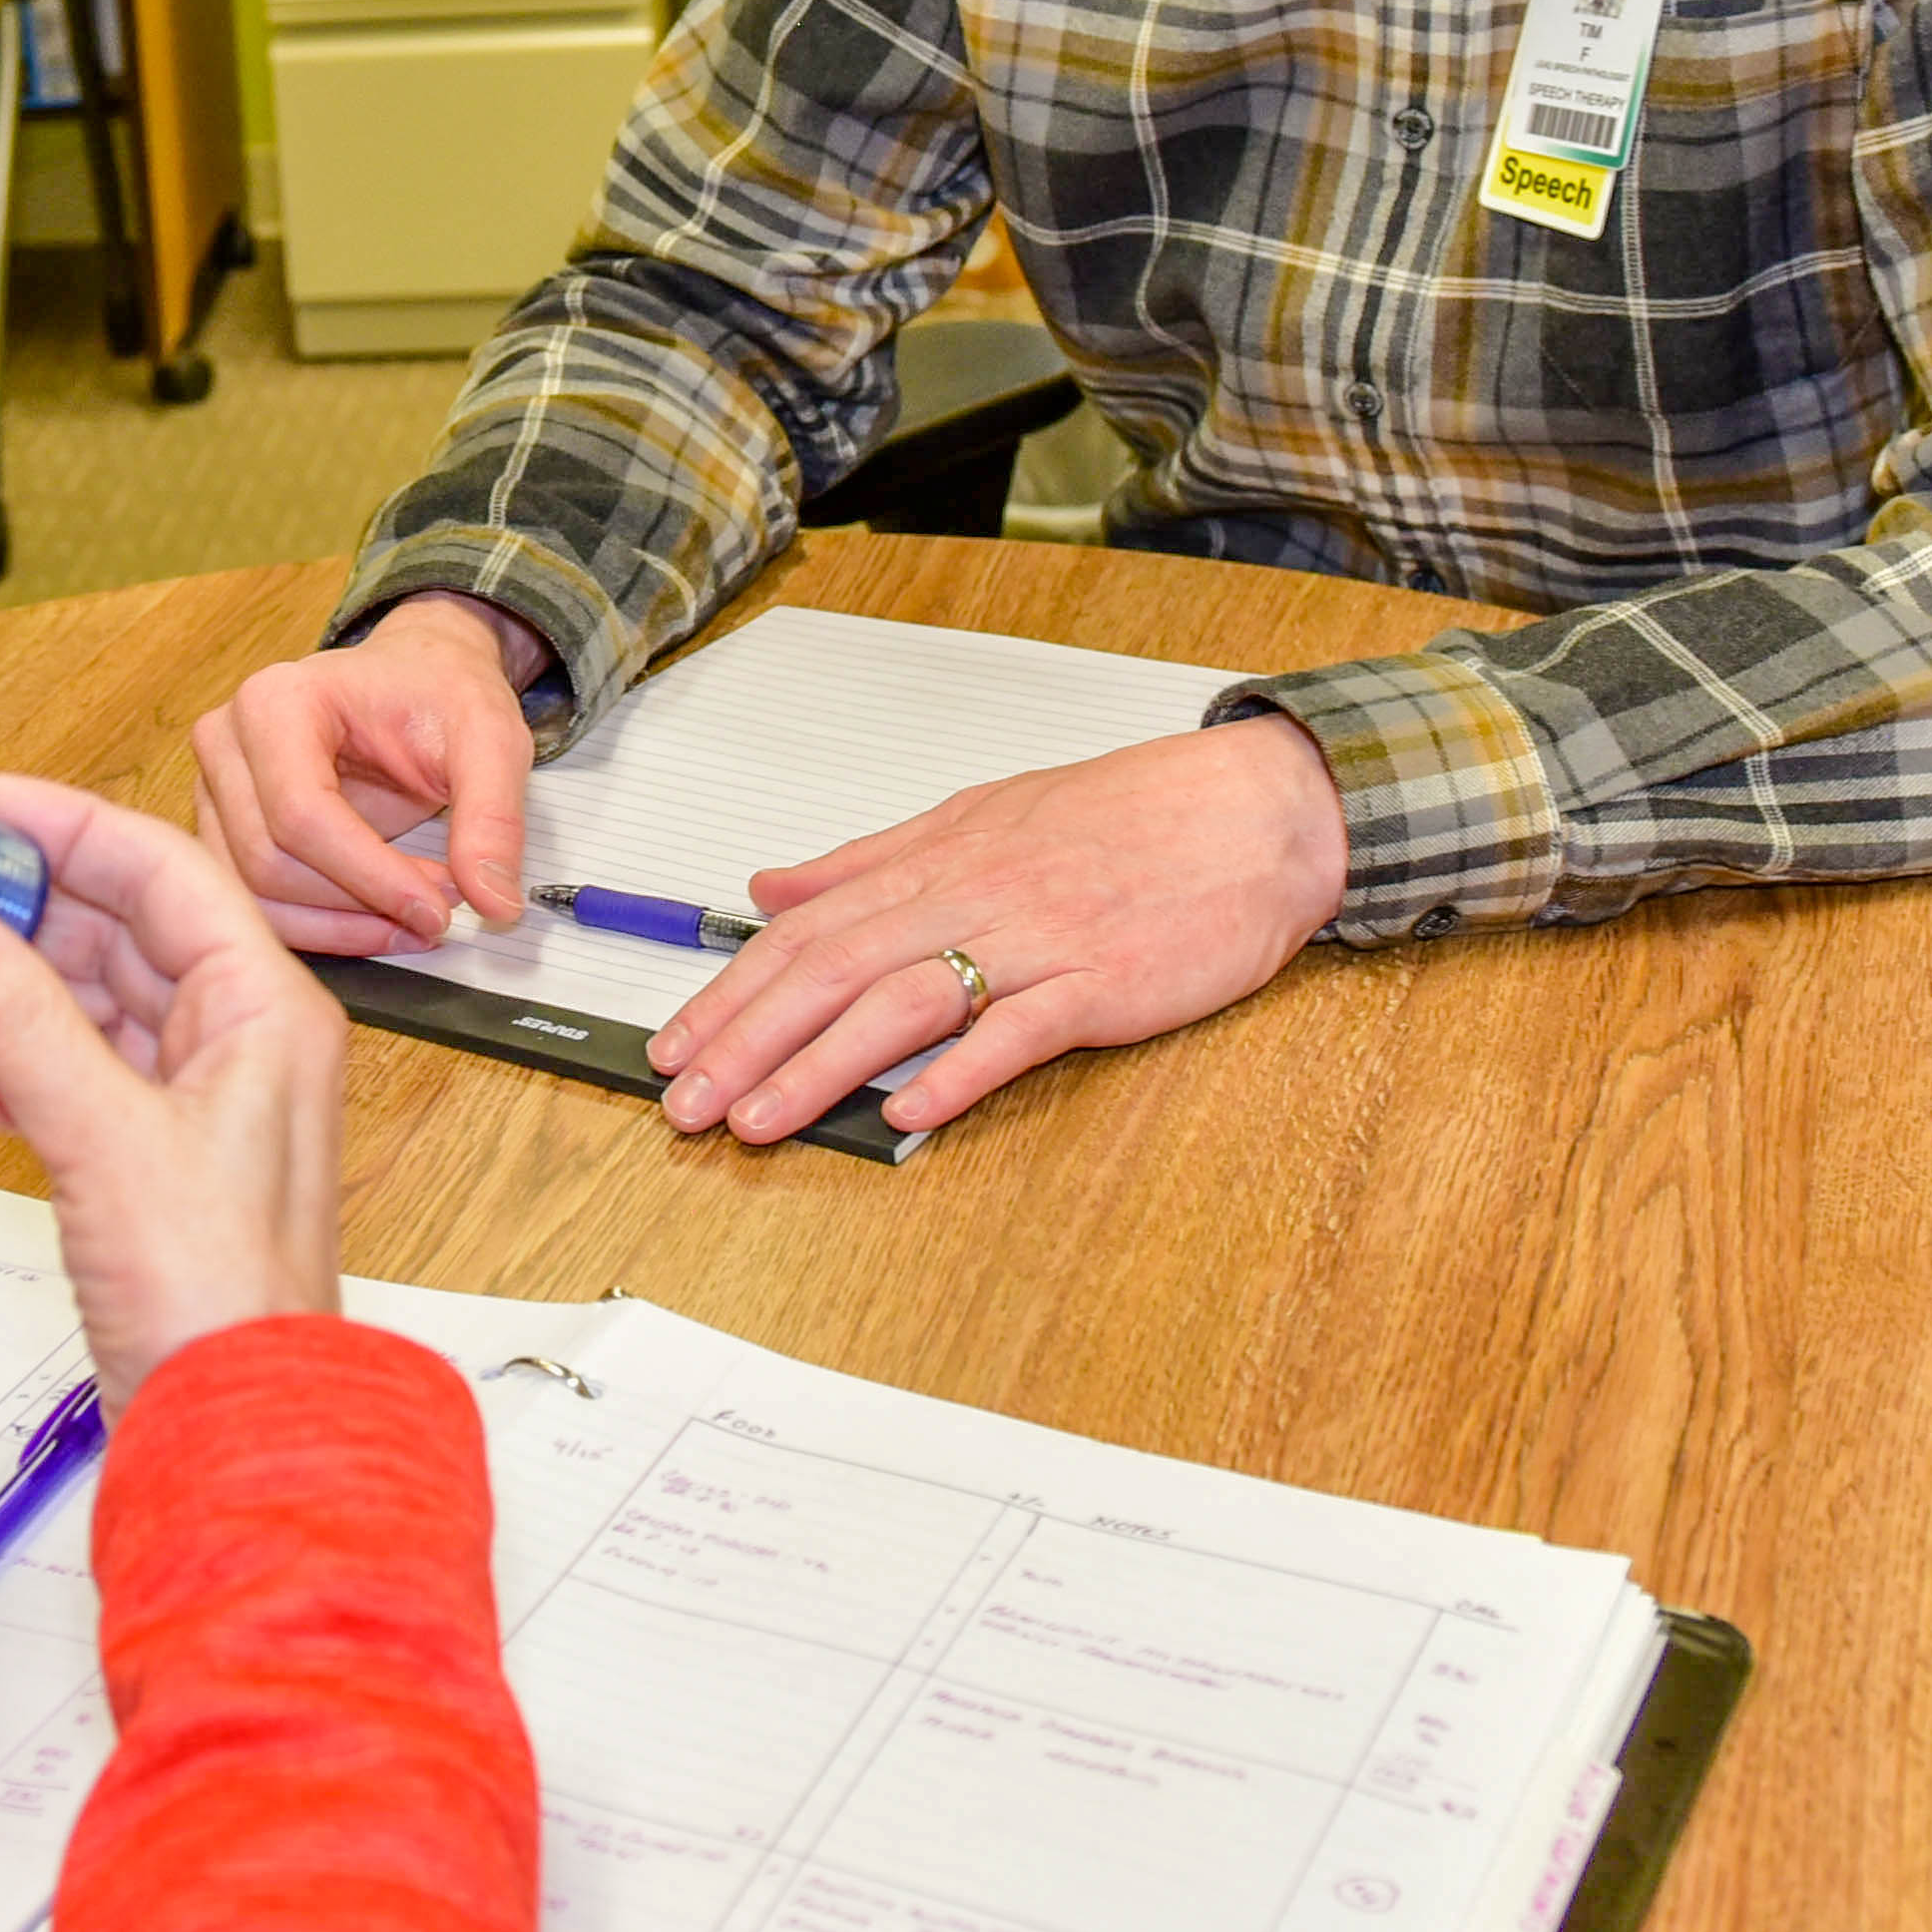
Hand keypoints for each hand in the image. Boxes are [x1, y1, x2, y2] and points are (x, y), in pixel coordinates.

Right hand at [0, 774, 344, 1408]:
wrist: (239, 1437)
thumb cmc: (219, 1303)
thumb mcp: (105, 1141)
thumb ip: (20, 1026)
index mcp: (265, 1014)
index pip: (163, 871)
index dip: (67, 825)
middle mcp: (244, 1047)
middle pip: (129, 929)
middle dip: (28, 905)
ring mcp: (203, 1109)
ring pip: (100, 1005)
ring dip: (16, 983)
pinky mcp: (160, 1169)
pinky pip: (87, 1078)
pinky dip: (26, 1064)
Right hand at [187, 593, 540, 950]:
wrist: (417, 677)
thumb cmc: (440, 694)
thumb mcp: (490, 740)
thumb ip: (492, 819)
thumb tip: (494, 903)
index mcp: (277, 700)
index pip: (302, 814)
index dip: (370, 876)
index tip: (437, 911)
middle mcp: (228, 741)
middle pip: (270, 862)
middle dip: (359, 903)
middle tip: (437, 913)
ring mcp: (216, 788)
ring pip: (256, 895)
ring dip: (339, 928)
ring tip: (412, 919)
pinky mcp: (224, 828)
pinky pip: (256, 903)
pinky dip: (320, 928)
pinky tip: (378, 922)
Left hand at [647, 715, 1354, 1145]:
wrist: (1257, 810)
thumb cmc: (1128, 816)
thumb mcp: (981, 816)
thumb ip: (871, 860)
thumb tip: (772, 884)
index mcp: (938, 858)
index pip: (807, 928)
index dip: (732, 990)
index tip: (674, 1045)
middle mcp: (972, 894)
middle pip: (834, 969)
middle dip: (746, 1039)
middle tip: (682, 1100)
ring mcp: (1038, 939)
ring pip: (905, 1001)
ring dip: (821, 1067)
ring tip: (756, 1121)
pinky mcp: (1103, 982)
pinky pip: (1019, 1031)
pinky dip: (960, 1072)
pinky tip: (907, 1115)